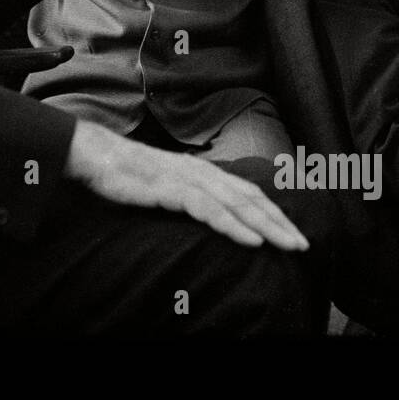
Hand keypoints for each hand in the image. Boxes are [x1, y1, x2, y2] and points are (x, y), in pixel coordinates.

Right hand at [64, 121, 308, 250]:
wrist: (95, 155)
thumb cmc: (126, 173)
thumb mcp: (164, 185)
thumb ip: (188, 195)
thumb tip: (208, 212)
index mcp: (202, 170)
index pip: (246, 191)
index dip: (271, 211)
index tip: (293, 231)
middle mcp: (200, 171)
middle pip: (249, 197)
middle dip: (279, 221)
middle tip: (303, 244)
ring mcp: (186, 179)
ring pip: (236, 203)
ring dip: (266, 225)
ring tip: (288, 244)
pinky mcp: (170, 189)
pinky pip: (208, 209)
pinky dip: (233, 225)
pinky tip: (251, 239)